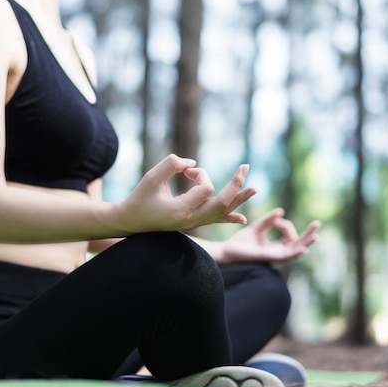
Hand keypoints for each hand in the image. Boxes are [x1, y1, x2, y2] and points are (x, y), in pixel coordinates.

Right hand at [117, 154, 255, 233]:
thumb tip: (192, 163)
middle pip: (223, 202)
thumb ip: (170, 165)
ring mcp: (194, 224)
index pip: (206, 188)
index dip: (200, 174)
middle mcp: (192, 220)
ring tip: (255, 189)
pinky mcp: (194, 222)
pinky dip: (230, 217)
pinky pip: (216, 220)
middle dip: (236, 184)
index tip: (185, 171)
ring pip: (223, 212)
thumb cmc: (140, 198)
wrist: (132, 221)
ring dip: (239, 199)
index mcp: (182, 211)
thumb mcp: (151, 178)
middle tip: (245, 166)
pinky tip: (243, 219)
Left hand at [220, 208, 319, 264]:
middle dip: (307, 235)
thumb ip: (268, 221)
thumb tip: (281, 211)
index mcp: (274, 248)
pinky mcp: (268, 258)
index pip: (289, 237)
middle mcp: (276, 253)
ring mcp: (273, 257)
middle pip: (297, 245)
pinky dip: (295, 253)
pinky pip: (285, 257)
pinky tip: (303, 249)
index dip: (286, 225)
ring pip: (294, 251)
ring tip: (316, 236)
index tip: (276, 218)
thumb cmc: (239, 242)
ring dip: (305, 243)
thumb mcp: (256, 228)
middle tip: (317, 224)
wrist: (226, 250)